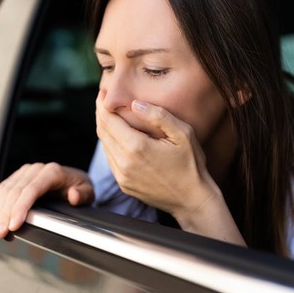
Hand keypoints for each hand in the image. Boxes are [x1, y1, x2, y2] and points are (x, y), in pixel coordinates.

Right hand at [0, 163, 93, 238]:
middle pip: (15, 192)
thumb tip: (73, 195)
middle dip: (5, 214)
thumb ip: (83, 194)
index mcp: (52, 172)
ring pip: (5, 191)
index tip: (14, 225)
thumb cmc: (79, 187)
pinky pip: (2, 190)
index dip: (20, 208)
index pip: (31, 189)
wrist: (73, 179)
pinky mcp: (17, 178)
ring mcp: (25, 173)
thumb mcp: (88, 191)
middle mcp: (36, 170)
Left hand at [95, 91, 216, 221]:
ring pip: (104, 146)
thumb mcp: (183, 134)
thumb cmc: (192, 165)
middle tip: (103, 99)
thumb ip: (158, 116)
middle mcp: (124, 163)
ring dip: (104, 129)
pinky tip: (118, 136)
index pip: (108, 120)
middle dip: (100, 113)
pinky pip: (111, 160)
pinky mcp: (124, 185)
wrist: (193, 200)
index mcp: (136, 147)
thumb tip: (135, 103)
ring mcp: (122, 176)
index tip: (102, 92)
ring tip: (109, 115)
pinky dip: (110, 145)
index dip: (102, 104)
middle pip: (102, 131)